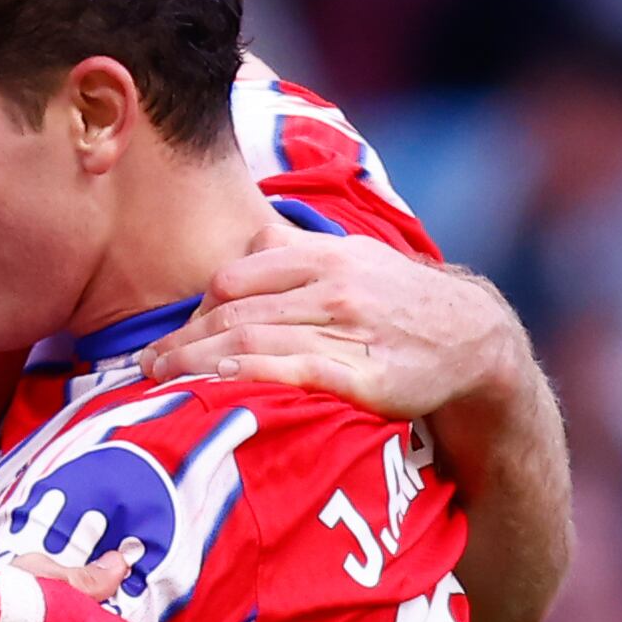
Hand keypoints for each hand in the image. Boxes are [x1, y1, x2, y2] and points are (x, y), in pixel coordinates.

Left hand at [140, 222, 524, 421]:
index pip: (235, 276)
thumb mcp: (352, 258)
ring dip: (199, 362)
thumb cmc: (398, 301)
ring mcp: (351, 331)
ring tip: (164, 381)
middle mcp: (334, 287)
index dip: (195, 309)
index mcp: (324, 256)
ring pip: (255, 339)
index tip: (172, 335)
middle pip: (235, 310)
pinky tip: (222, 382)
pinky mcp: (368, 378)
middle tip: (147, 366)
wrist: (474, 338)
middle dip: (184, 340)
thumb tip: (245, 238)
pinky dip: (253, 374)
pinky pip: (298, 371)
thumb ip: (296, 250)